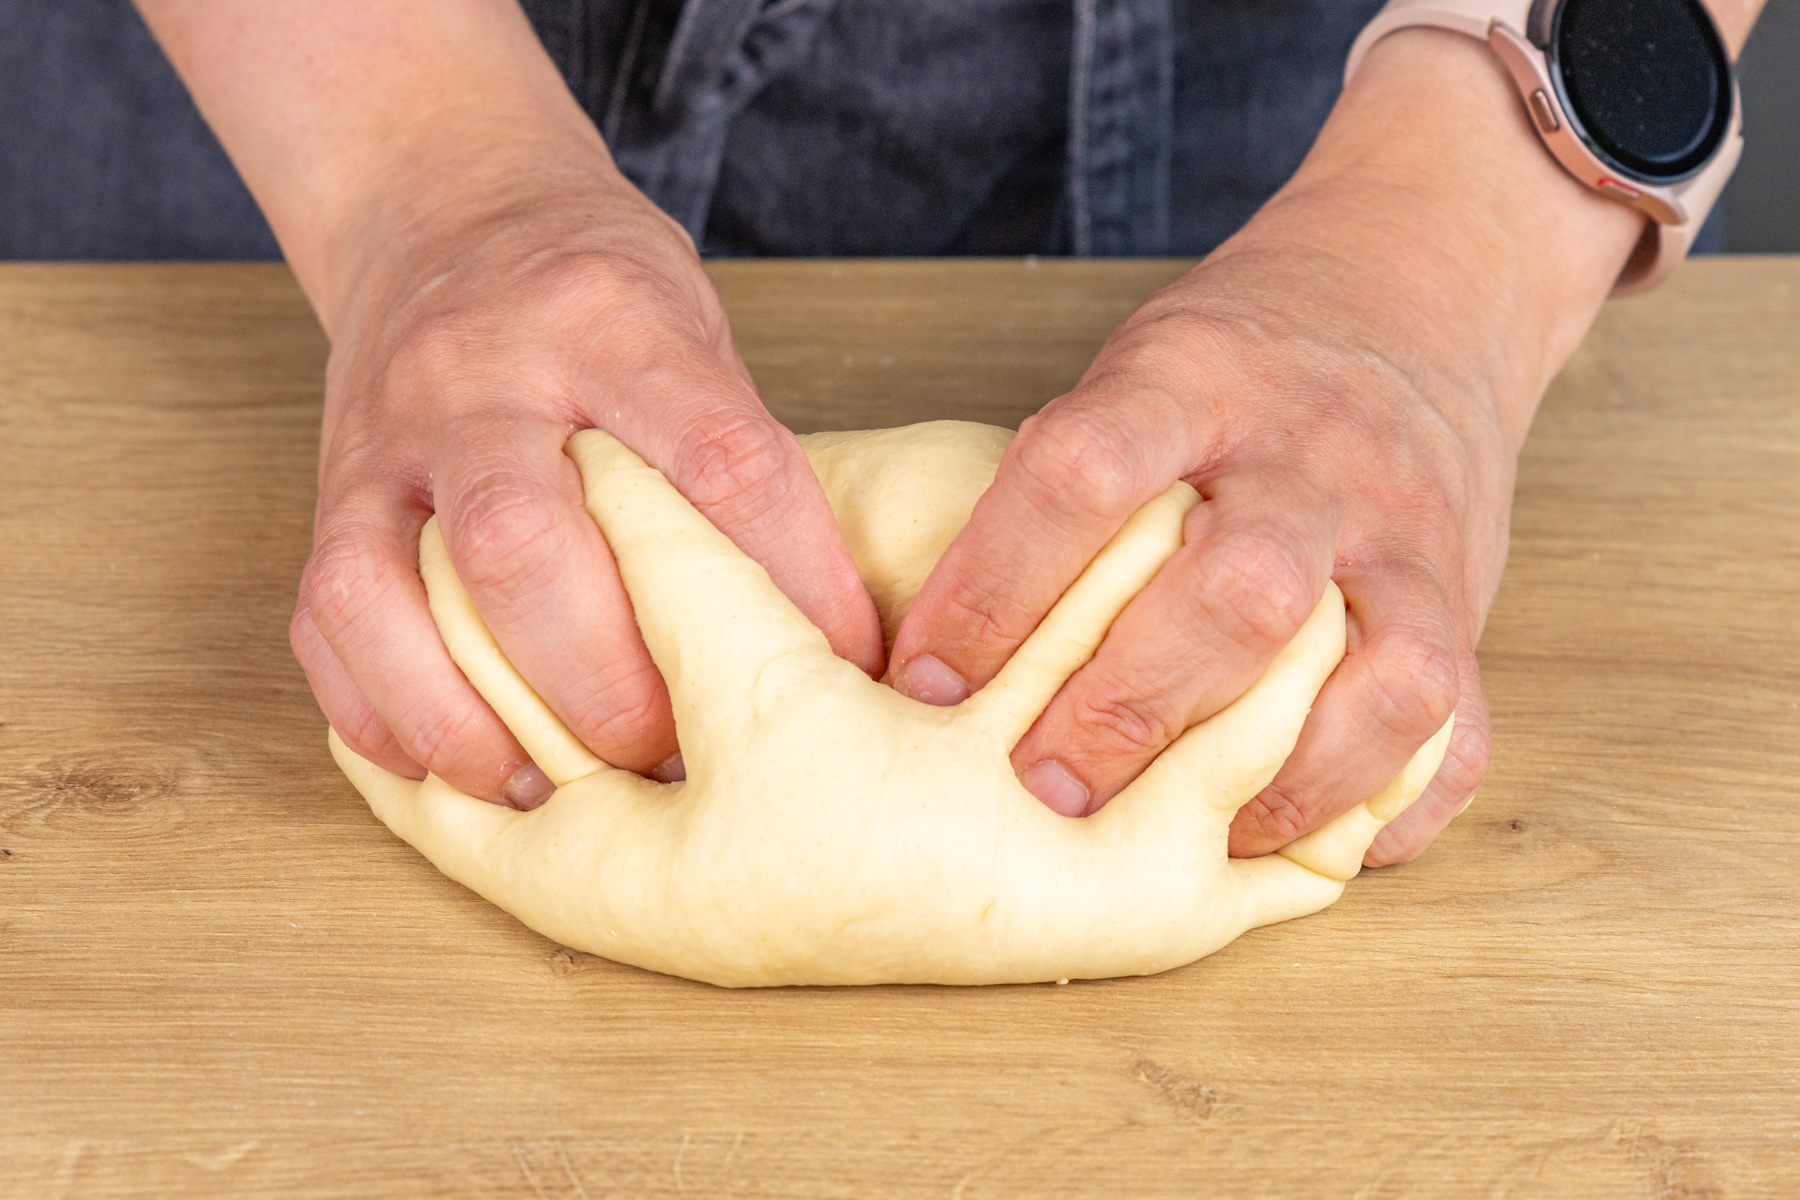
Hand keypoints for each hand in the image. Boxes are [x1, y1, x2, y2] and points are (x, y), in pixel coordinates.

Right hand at [292, 171, 882, 805]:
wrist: (440, 205)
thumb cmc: (596, 290)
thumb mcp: (693, 327)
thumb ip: (734, 457)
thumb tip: (825, 630)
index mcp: (611, 322)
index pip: (715, 461)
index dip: (790, 582)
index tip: (840, 670)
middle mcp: (484, 375)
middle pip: (524, 541)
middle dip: (604, 679)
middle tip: (666, 755)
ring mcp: (388, 435)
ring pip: (392, 590)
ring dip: (473, 716)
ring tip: (544, 791)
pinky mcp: (328, 491)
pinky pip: (324, 618)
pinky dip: (381, 710)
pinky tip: (447, 764)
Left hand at [890, 30, 1643, 864]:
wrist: (1416, 295)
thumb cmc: (1225, 372)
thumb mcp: (1129, 375)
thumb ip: (1049, 487)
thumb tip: (904, 641)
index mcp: (1196, 381)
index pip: (1087, 471)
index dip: (997, 585)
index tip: (927, 681)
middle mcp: (1312, 457)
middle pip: (1240, 589)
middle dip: (1131, 706)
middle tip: (1043, 784)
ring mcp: (1405, 536)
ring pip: (1374, 671)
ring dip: (1273, 776)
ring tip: (1187, 839)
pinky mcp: (1464, 604)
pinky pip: (1455, 725)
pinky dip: (1382, 801)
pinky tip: (1302, 844)